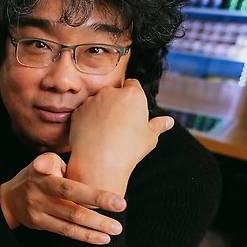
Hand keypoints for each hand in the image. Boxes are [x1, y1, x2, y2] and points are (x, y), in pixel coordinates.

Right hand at [0, 152, 126, 244]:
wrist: (9, 198)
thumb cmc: (37, 175)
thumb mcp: (43, 162)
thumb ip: (58, 162)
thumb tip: (69, 161)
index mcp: (44, 178)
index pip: (71, 188)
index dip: (95, 195)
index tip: (119, 201)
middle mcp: (40, 196)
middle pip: (73, 209)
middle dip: (99, 215)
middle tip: (122, 215)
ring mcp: (39, 212)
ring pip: (70, 224)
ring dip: (95, 228)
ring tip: (115, 230)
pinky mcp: (40, 224)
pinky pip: (65, 232)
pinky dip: (84, 236)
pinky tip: (101, 238)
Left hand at [67, 79, 173, 194]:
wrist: (99, 162)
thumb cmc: (128, 150)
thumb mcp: (149, 138)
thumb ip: (158, 125)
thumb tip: (168, 122)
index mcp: (133, 95)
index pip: (133, 84)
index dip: (133, 96)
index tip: (132, 109)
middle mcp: (111, 92)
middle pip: (114, 92)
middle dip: (116, 102)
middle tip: (119, 124)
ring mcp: (92, 101)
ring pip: (98, 101)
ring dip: (101, 110)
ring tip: (105, 132)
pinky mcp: (78, 111)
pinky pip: (84, 112)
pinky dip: (88, 119)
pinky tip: (93, 134)